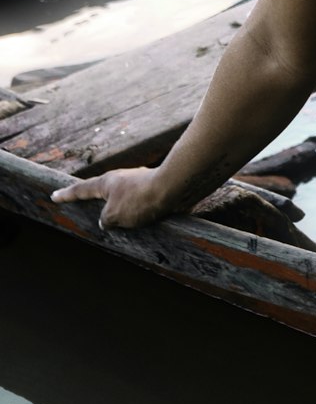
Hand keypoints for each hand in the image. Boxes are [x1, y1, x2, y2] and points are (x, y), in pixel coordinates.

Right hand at [51, 166, 169, 229]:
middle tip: (84, 204)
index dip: (67, 195)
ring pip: (121, 199)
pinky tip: (140, 222)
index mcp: (106, 182)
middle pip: (102, 191)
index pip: (81, 189)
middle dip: (94, 200)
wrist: (172, 187)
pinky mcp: (151, 188)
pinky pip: (137, 202)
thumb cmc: (140, 200)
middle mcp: (120, 179)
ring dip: (118, 210)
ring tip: (118, 224)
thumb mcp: (114, 215)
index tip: (55, 195)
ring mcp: (137, 181)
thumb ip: (105, 219)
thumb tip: (107, 220)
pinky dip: (135, 212)